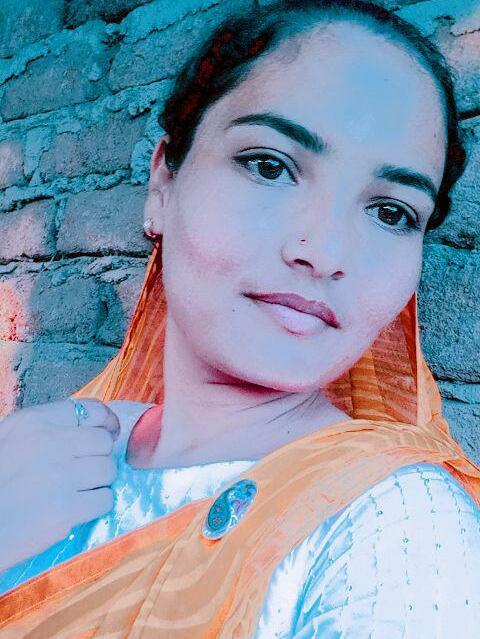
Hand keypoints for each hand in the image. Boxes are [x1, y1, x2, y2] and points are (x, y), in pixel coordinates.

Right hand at [0, 398, 119, 572]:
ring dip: (100, 480)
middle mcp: (51, 444)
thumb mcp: (7, 437)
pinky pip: (104, 500)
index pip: (90, 410)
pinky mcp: (66, 510)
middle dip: (100, 454)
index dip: (105, 421)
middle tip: (88, 467)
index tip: (109, 430)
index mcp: (33, 422)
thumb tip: (83, 428)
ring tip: (81, 488)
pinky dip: (97, 504)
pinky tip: (80, 506)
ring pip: (108, 469)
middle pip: (103, 441)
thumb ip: (43, 428)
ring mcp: (61, 477)